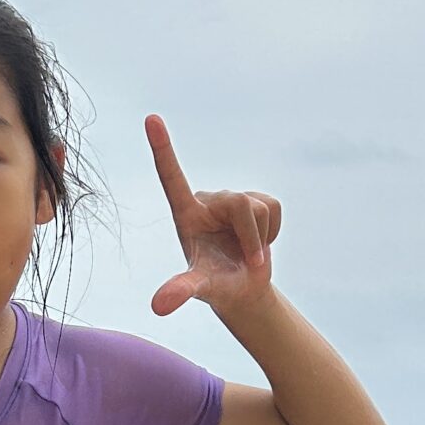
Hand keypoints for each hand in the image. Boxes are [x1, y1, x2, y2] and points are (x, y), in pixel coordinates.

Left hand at [145, 115, 282, 317]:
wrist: (242, 288)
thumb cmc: (216, 287)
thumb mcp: (200, 289)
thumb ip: (181, 291)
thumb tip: (159, 306)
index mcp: (185, 214)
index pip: (171, 176)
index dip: (162, 147)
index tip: (151, 118)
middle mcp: (206, 200)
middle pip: (240, 202)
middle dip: (252, 237)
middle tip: (250, 263)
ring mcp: (231, 199)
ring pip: (258, 205)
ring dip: (261, 238)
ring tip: (249, 254)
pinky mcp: (255, 199)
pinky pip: (273, 206)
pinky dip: (272, 231)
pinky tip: (259, 241)